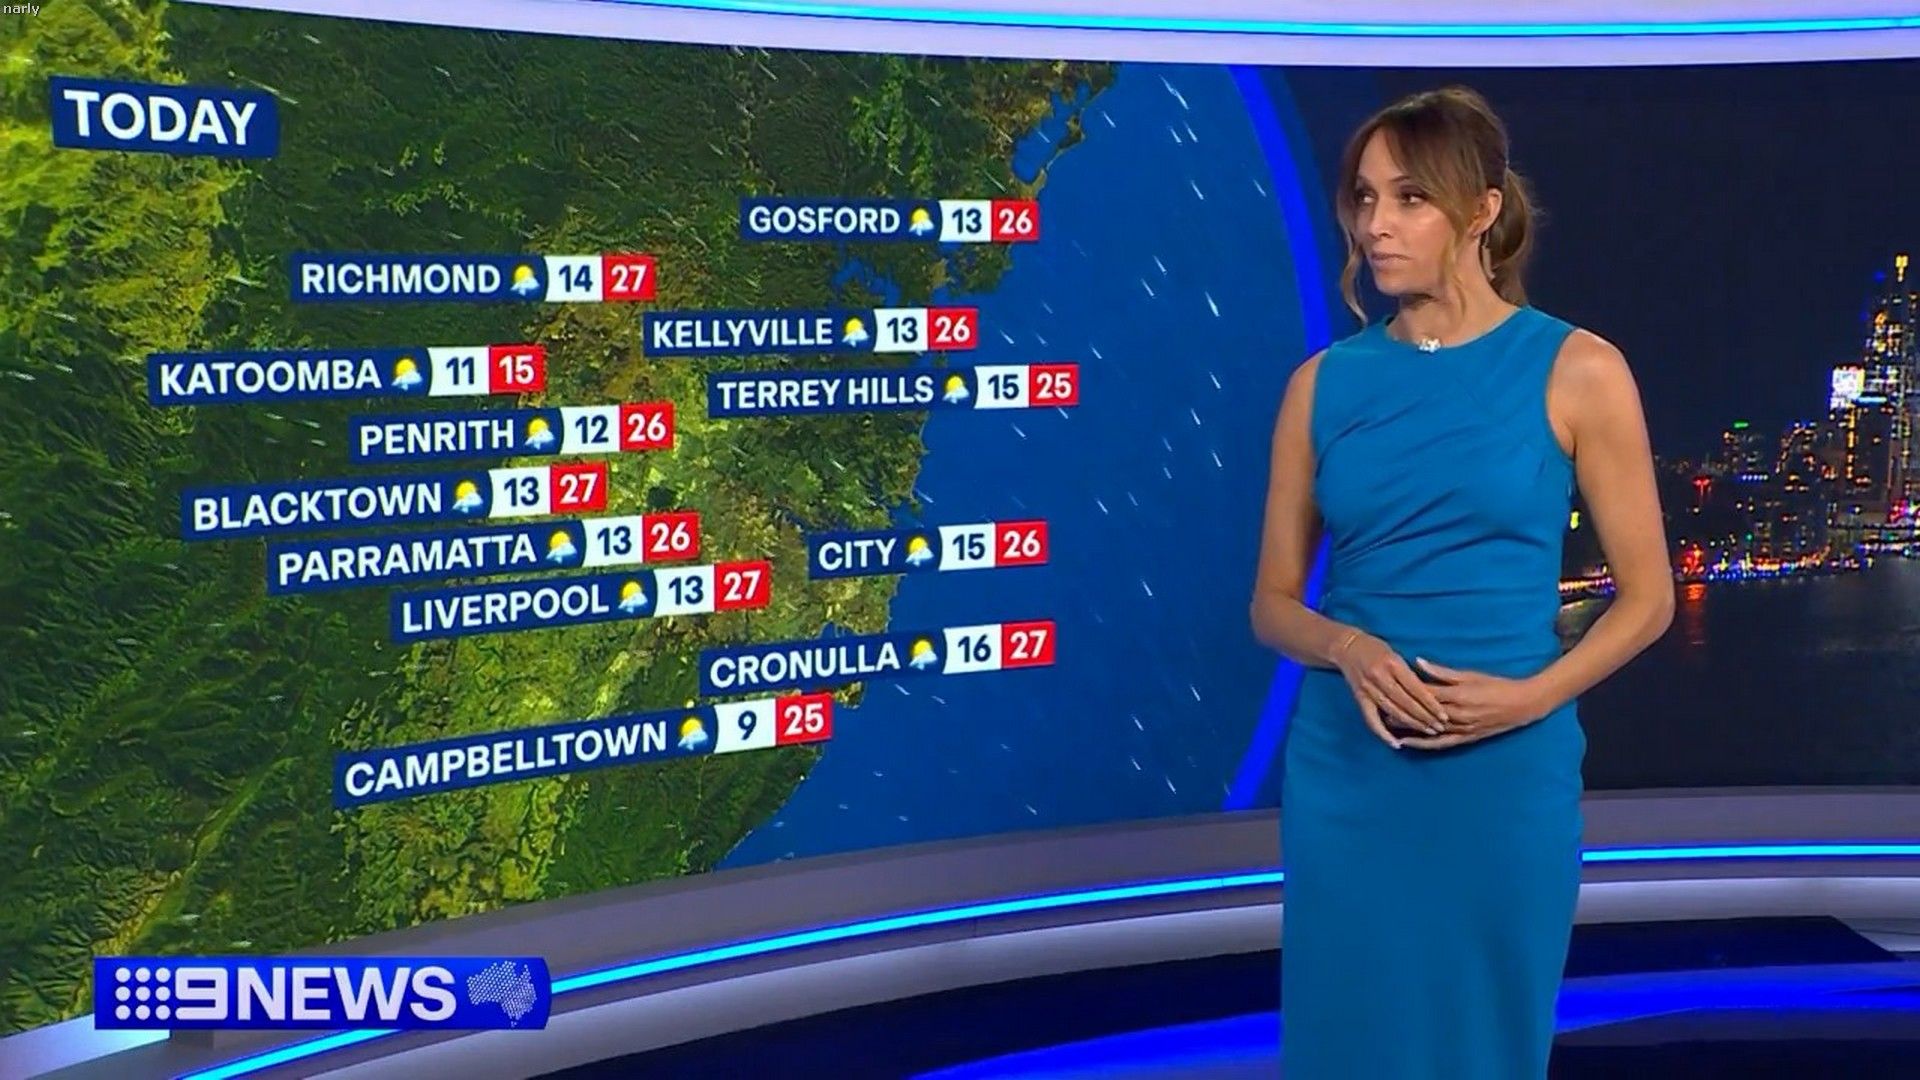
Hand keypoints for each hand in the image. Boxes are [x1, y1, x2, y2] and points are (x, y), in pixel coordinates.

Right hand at [1331, 630, 1449, 747]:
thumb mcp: (1396, 654)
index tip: (1444, 715)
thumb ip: (1409, 673)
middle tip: (1440, 727)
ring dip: (1412, 724)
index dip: (1431, 704)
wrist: (1347, 647)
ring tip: (1428, 732)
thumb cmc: (1376, 648)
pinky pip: (1371, 719)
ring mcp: (1368, 689)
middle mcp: (1380, 677)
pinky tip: (1396, 744)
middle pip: (1406, 703)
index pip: (1416, 688)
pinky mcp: (1360, 698)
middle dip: (1425, 717)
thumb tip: (1429, 694)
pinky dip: (1383, 733)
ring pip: (1393, 712)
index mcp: (1392, 663)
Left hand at [1394, 658, 1549, 749]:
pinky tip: (1409, 744)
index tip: (1387, 687)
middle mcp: (1457, 714)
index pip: (1424, 693)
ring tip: (1387, 725)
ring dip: (1408, 728)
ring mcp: (1462, 728)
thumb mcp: (1470, 674)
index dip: (1404, 691)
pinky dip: (1424, 744)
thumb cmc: (1497, 685)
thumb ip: (1443, 672)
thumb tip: (1418, 662)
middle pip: (1422, 713)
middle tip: (1379, 707)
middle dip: (1401, 711)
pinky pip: (1442, 744)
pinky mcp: (1467, 738)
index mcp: (1457, 695)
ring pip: (1429, 730)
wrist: (1522, 705)